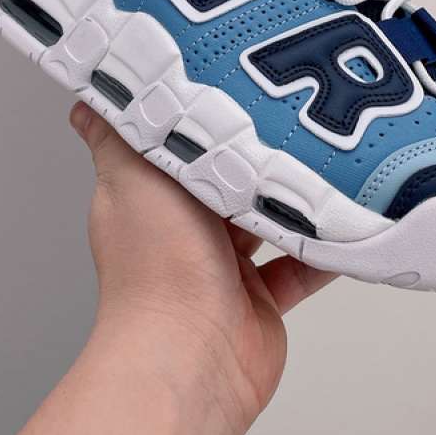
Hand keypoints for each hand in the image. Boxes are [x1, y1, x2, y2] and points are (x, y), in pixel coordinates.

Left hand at [70, 101, 335, 434]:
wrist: (193, 355)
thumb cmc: (156, 265)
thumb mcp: (132, 177)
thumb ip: (119, 136)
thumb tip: (87, 102)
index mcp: (150, 197)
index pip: (176, 145)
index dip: (202, 117)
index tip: (237, 79)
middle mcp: (184, 230)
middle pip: (228, 180)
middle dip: (258, 155)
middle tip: (299, 114)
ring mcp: (223, 267)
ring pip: (267, 220)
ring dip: (294, 198)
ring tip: (331, 159)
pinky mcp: (261, 299)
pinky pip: (300, 265)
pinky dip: (323, 247)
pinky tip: (348, 217)